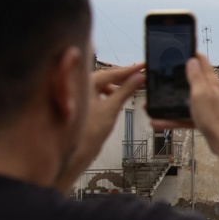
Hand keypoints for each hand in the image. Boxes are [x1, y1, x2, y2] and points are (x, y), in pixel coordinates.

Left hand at [56, 62, 144, 190]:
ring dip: (116, 85)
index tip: (142, 66)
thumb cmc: (87, 133)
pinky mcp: (82, 104)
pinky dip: (109, 93)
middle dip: (123, 76)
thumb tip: (138, 78)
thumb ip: (126, 90)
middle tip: (140, 74)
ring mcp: (79, 96)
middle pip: (105, 77)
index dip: (129, 70)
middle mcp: (78, 87)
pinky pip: (98, 93)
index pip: (110, 73)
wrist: (76, 153)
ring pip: (101, 85)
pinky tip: (116, 97)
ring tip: (131, 86)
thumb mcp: (111, 108)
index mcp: (83, 83)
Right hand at [149, 54, 218, 156]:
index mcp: (210, 82)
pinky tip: (158, 121)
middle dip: (176, 77)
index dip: (191, 53)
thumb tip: (192, 60)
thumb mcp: (201, 92)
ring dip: (170, 101)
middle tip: (162, 76)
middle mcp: (210, 92)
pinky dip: (172, 118)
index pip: (202, 61)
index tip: (180, 49)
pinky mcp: (203, 119)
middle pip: (191, 80)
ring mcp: (207, 105)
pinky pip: (184, 116)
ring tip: (153, 103)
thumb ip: (196, 76)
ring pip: (184, 100)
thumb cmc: (215, 117)